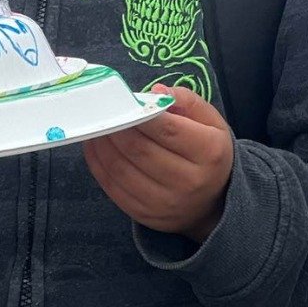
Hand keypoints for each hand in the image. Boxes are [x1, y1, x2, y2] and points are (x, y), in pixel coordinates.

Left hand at [83, 85, 233, 243]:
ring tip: (97, 125)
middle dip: (117, 127)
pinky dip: (97, 164)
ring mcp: (164, 202)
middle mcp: (189, 181)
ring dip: (102, 144)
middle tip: (104, 110)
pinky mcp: (144, 215)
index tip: (124, 99)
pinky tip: (95, 146)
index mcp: (209, 152)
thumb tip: (156, 92)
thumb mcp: (211, 122)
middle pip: (140, 149)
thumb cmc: (208, 152)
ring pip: (121, 168)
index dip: (141, 113)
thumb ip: (186, 101)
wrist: (212, 202)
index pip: (168, 129)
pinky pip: (112, 187)